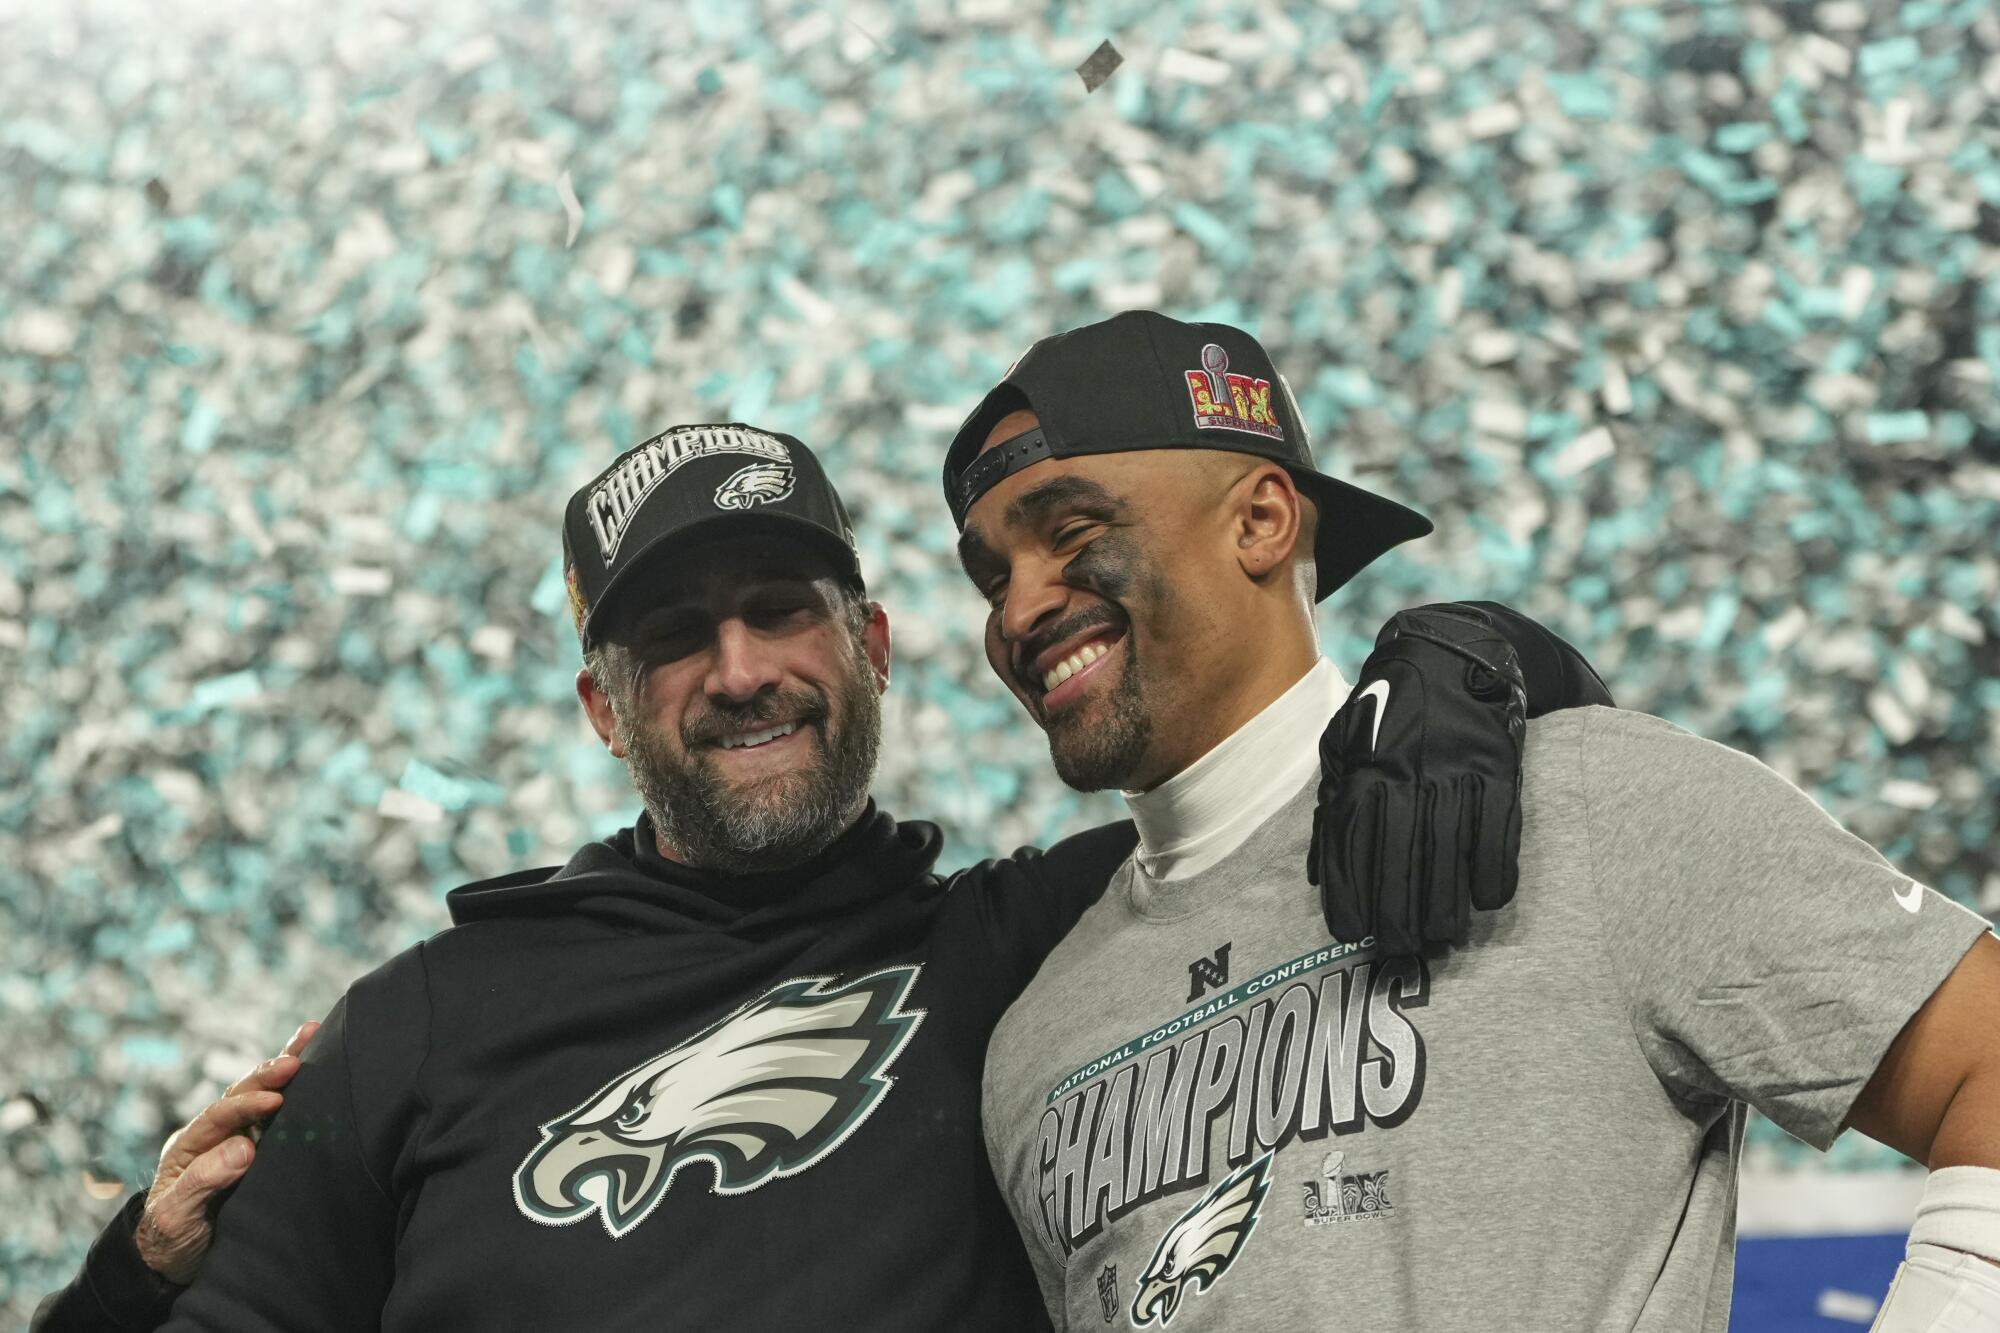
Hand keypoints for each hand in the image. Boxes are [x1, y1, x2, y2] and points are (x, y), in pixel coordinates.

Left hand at [134, 1021, 319, 1283]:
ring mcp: (235, 1138)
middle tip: (297, 1058)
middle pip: (241, 1093)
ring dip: (284, 1064)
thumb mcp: (176, 1217)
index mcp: (189, 1145)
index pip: (220, 1116)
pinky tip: (313, 1062)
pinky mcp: (256, 1148)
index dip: (247, 1105)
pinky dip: (293, 1087)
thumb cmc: (170, 1240)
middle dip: (268, 1073)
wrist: (172, 1260)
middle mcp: (213, 1135)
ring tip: (312, 1033)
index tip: (275, 1100)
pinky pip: (276, 1113)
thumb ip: (202, 1182)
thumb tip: (243, 1148)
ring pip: (260, 1094)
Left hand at [1310, 604, 1526, 954]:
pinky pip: (1499, 823)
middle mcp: (1408, 770)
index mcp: (1367, 767)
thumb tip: (1316, 876)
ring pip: (1449, 845)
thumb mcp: (1344, 745)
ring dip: (1446, 898)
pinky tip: (1489, 901)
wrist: (1452, 651)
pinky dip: (1495, 863)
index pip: (1354, 840)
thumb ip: (1331, 807)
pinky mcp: (1499, 763)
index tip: (1350, 933)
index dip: (1352, 890)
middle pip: (1401, 852)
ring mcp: (1456, 767)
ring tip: (1442, 940)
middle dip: (1398, 907)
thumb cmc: (1387, 713)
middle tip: (1399, 950)